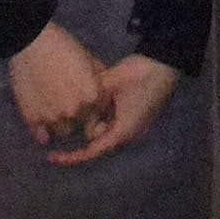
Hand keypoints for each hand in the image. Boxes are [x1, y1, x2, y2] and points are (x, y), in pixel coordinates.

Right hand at [8, 20, 110, 150]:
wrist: (32, 42)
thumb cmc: (63, 46)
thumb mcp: (89, 58)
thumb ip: (99, 78)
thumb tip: (105, 91)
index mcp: (92, 95)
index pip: (99, 111)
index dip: (93, 106)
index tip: (86, 99)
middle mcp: (75, 110)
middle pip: (82, 123)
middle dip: (78, 115)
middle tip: (68, 101)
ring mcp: (53, 117)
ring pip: (62, 130)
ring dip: (60, 122)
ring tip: (54, 108)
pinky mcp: (33, 119)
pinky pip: (42, 134)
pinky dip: (42, 130)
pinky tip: (42, 119)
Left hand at [47, 54, 178, 166]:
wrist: (166, 62)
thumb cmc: (139, 75)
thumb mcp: (109, 83)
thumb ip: (90, 98)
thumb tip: (75, 105)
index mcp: (122, 131)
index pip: (92, 150)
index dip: (71, 156)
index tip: (52, 156)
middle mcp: (130, 133)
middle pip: (100, 138)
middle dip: (89, 125)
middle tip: (83, 106)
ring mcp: (137, 125)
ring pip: (108, 129)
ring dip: (99, 117)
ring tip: (97, 96)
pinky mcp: (140, 115)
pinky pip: (117, 121)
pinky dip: (107, 114)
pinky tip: (106, 97)